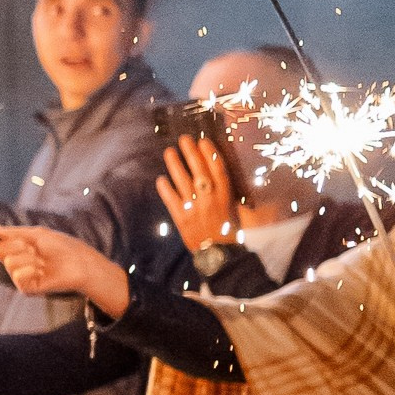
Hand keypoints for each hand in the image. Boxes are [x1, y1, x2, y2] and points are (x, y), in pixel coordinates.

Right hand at [0, 221, 126, 313]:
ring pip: (9, 262)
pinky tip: (42, 272)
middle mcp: (14, 260)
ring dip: (28, 258)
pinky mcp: (26, 287)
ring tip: (42, 261)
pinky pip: (18, 276)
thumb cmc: (60, 246)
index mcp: (14, 245)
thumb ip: (9, 233)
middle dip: (18, 245)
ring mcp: (19, 275)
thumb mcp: (34, 235)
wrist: (79, 263)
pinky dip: (31, 270)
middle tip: (35, 248)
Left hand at [158, 134, 236, 252]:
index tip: (203, 141)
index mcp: (225, 196)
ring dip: (175, 165)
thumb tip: (218, 175)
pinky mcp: (182, 219)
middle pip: (199, 171)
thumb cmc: (228, 231)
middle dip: (191, 153)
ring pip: (183, 182)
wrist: (220, 255)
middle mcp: (210, 199)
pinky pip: (172, 200)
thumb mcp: (234, 209)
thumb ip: (225, 193)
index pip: (218, 169)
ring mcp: (195, 208)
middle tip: (183, 139)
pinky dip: (166, 189)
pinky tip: (160, 179)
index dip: (210, 154)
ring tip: (169, 152)